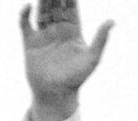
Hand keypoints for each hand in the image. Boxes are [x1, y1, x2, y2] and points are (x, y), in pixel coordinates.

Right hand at [20, 1, 113, 120]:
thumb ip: (101, 39)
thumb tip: (112, 21)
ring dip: (41, 2)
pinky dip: (25, 14)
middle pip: (55, 8)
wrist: (56, 93)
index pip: (71, 10)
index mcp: (73, 33)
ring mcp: (44, 36)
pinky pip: (25, 24)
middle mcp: (58, 32)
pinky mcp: (30, 42)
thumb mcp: (92, 58)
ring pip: (41, 13)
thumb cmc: (77, 78)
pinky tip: (28, 6)